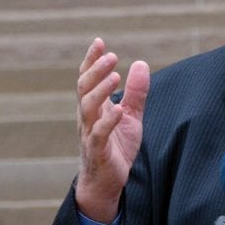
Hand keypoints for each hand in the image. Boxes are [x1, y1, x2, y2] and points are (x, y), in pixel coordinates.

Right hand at [74, 38, 149, 222]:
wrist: (108, 182)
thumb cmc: (117, 146)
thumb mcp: (131, 115)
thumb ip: (136, 92)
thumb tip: (141, 63)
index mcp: (94, 106)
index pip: (87, 79)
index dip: (91, 60)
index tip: (99, 42)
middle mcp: (87, 117)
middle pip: (84, 89)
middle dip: (95, 71)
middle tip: (111, 56)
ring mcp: (90, 133)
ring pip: (87, 108)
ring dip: (100, 91)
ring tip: (115, 77)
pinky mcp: (97, 151)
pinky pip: (98, 135)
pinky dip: (107, 121)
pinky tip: (118, 109)